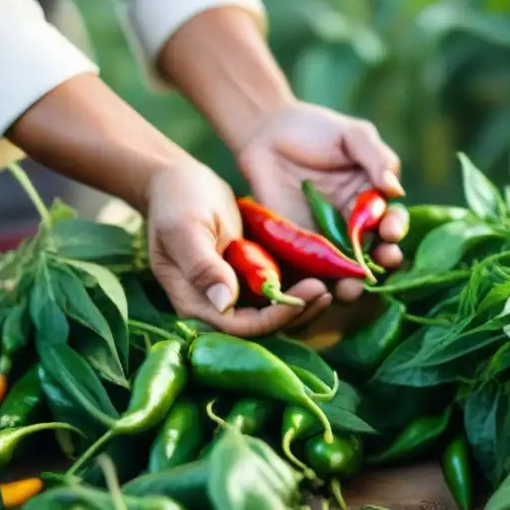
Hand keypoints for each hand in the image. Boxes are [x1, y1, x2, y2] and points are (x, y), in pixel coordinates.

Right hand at [146, 157, 332, 335]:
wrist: (178, 182)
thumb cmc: (176, 201)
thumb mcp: (185, 228)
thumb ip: (201, 266)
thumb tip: (224, 302)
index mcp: (195, 302)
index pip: (240, 327)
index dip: (276, 317)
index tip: (307, 294)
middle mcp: (216, 305)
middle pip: (262, 327)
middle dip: (297, 313)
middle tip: (328, 290)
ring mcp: (235, 292)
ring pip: (275, 313)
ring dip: (304, 304)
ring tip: (333, 285)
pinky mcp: (250, 278)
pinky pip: (278, 292)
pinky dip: (300, 286)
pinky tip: (325, 273)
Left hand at [236, 102, 409, 301]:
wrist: (266, 133)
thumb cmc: (314, 129)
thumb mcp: (353, 136)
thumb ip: (377, 158)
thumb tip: (396, 190)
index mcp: (372, 201)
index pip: (391, 222)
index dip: (395, 229)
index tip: (390, 231)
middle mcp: (353, 226)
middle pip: (373, 253)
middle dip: (381, 262)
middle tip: (381, 263)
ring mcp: (325, 241)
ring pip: (344, 271)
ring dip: (352, 283)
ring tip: (351, 288)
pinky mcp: (297, 250)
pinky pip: (310, 272)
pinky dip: (316, 284)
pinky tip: (318, 289)